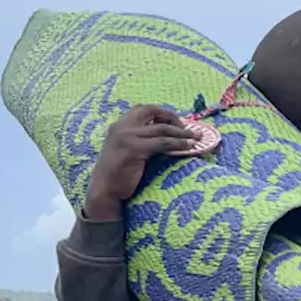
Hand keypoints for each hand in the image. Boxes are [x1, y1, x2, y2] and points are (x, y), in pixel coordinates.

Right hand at [85, 105, 196, 221]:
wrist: (104, 190)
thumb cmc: (116, 175)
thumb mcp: (124, 150)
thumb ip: (137, 139)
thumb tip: (163, 136)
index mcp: (118, 125)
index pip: (142, 109)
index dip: (161, 113)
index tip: (175, 123)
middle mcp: (121, 126)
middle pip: (151, 111)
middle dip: (172, 117)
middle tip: (186, 128)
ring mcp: (127, 136)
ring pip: (161, 129)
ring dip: (181, 133)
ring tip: (196, 138)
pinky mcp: (134, 148)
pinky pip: (162, 143)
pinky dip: (178, 144)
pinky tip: (188, 147)